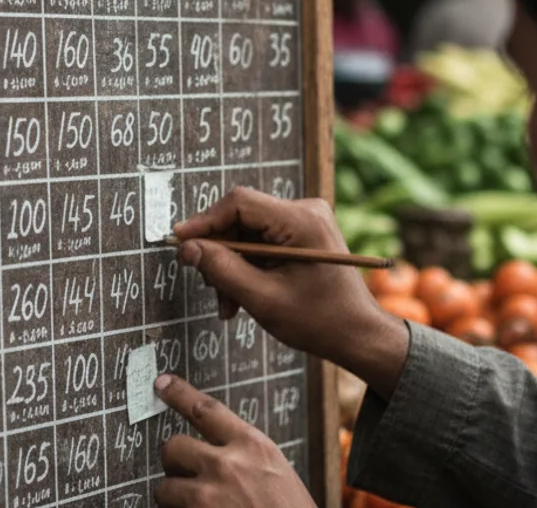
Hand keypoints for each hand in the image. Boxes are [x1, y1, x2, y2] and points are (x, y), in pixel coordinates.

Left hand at [153, 375, 315, 507]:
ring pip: (164, 487)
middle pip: (173, 446)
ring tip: (196, 507)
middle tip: (184, 474)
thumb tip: (210, 449)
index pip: (205, 408)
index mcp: (253, 446)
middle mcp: (228, 465)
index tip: (162, 384)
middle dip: (173, 461)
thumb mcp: (275, 472)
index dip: (178, 393)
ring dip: (173, 498)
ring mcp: (209, 497)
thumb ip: (243, 455)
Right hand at [173, 187, 408, 397]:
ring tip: (229, 303)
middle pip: (241, 218)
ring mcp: (305, 220)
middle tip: (210, 288)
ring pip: (247, 233)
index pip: (239, 202)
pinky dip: (247, 266)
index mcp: (302, 221)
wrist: (357, 334)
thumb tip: (188, 247)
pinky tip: (242, 295)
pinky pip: (260, 241)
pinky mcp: (302, 233)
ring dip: (232, 266)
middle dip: (220, 254)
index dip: (204, 221)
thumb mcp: (263, 299)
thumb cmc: (320, 321)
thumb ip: (222, 269)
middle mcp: (305, 211)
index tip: (179, 242)